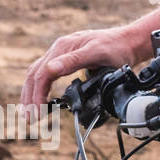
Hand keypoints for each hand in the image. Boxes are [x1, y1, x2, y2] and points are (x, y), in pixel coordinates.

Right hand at [22, 25, 144, 121]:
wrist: (130, 41)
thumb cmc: (117, 47)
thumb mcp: (97, 53)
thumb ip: (73, 60)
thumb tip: (50, 68)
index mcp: (63, 47)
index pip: (41, 74)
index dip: (36, 94)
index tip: (36, 112)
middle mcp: (59, 49)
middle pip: (35, 74)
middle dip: (29, 97)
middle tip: (29, 118)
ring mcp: (62, 53)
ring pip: (38, 74)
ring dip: (31, 93)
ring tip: (29, 113)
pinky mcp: (67, 58)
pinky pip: (46, 73)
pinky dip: (39, 87)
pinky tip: (40, 98)